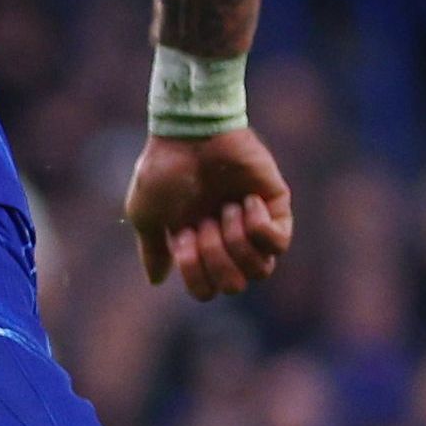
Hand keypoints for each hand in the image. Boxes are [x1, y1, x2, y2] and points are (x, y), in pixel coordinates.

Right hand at [125, 123, 294, 299]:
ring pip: (261, 270)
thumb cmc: (163, 171)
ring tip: (227, 209)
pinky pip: (280, 242)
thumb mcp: (146, 213)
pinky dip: (259, 227)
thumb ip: (152, 250)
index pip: (206, 290)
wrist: (190, 135)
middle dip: (216, 256)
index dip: (195, 271)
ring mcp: (253, 225)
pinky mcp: (276, 207)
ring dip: (237, 242)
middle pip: (235, 285)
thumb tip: (157, 280)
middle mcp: (226, 241)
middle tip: (204, 222)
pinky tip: (246, 201)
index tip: (183, 236)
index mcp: (197, 246)